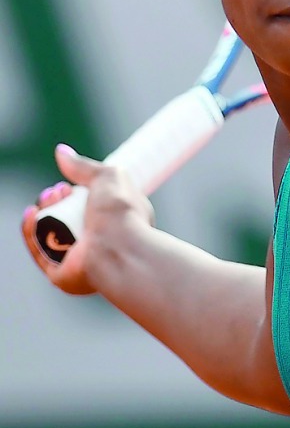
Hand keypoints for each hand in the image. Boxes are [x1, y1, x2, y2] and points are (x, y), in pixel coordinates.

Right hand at [20, 144, 153, 295]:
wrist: (119, 249)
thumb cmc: (121, 213)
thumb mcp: (108, 177)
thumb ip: (85, 166)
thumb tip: (61, 152)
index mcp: (118, 224)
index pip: (89, 209)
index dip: (72, 195)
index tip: (64, 185)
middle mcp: (100, 244)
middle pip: (67, 222)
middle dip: (55, 203)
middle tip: (53, 193)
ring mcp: (81, 260)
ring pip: (52, 237)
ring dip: (42, 216)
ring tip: (45, 201)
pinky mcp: (63, 275)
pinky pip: (40, 254)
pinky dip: (31, 234)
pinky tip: (30, 215)